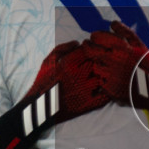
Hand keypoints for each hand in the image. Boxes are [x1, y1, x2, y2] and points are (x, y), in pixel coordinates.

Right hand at [0, 41, 115, 148]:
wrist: (40, 107)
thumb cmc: (44, 82)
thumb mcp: (48, 61)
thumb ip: (62, 48)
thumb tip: (78, 42)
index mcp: (69, 63)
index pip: (90, 50)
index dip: (92, 51)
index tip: (91, 54)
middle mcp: (78, 75)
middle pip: (98, 63)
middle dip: (100, 62)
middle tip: (99, 64)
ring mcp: (84, 90)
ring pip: (103, 77)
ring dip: (104, 76)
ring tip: (101, 76)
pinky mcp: (88, 104)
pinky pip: (105, 96)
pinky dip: (108, 92)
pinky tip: (105, 89)